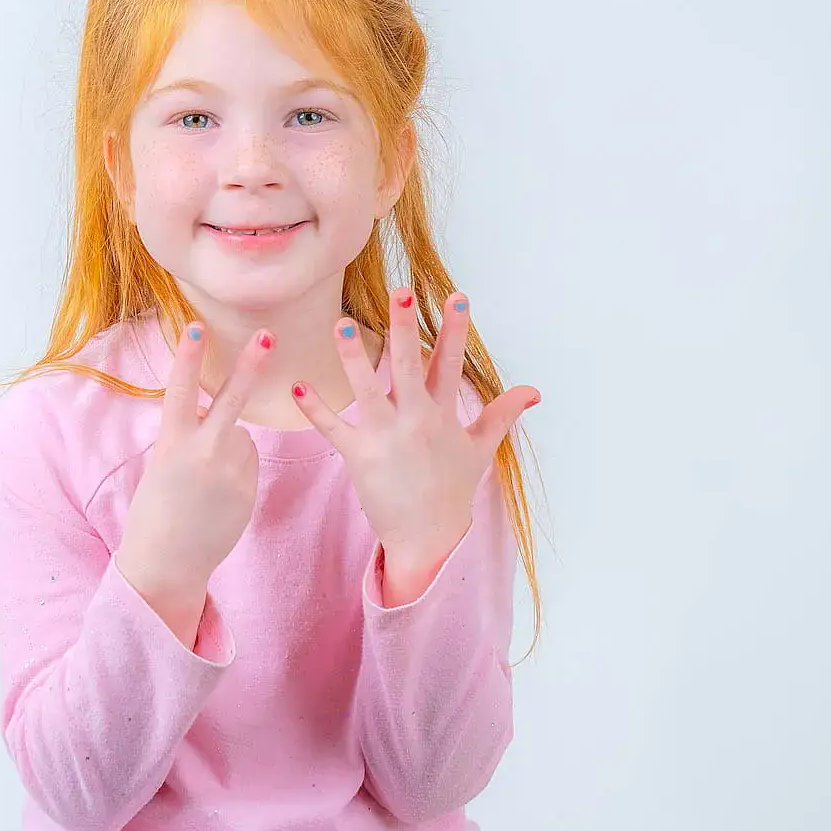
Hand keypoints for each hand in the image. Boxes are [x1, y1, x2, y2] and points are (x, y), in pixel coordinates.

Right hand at [116, 320, 274, 643]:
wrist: (167, 561)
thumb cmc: (157, 510)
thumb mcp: (163, 465)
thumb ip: (190, 438)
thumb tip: (221, 423)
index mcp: (172, 442)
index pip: (181, 389)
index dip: (187, 356)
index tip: (196, 325)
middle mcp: (203, 451)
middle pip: (232, 398)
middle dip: (251, 364)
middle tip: (269, 334)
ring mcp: (231, 470)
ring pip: (240, 436)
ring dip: (228, 448)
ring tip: (205, 484)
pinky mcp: (250, 486)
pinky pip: (249, 462)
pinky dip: (238, 470)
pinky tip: (219, 497)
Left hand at [290, 289, 538, 593]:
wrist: (428, 538)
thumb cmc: (452, 491)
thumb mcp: (480, 449)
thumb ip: (502, 414)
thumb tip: (533, 391)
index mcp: (442, 415)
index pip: (450, 364)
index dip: (455, 330)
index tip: (457, 296)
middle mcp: (416, 421)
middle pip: (409, 366)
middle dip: (405, 328)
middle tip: (401, 292)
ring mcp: (387, 438)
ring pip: (368, 389)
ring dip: (355, 356)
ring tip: (343, 323)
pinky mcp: (360, 457)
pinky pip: (334, 428)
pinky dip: (315, 409)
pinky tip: (297, 386)